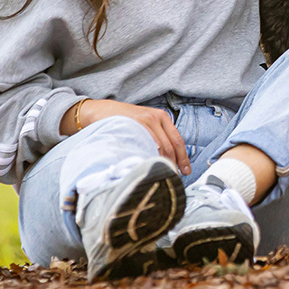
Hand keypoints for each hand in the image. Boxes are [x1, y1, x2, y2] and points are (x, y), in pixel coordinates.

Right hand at [72, 99, 191, 174]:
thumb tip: (171, 158)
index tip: (186, 171)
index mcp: (162, 117)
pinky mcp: (133, 126)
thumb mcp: (146, 123)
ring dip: (162, 163)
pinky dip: (149, 157)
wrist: (103, 111)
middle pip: (170, 146)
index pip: (178, 140)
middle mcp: (156, 118)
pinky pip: (145, 145)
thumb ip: (158, 135)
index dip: (183, 158)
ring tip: (161, 175)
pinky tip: (148, 166)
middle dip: (173, 164)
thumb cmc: (126, 120)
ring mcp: (144, 121)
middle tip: (172, 177)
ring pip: (159, 147)